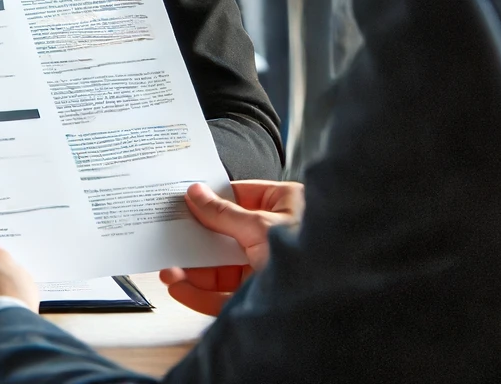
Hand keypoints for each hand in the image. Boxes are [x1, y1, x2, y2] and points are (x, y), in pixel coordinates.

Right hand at [159, 180, 304, 315]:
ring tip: (168, 270)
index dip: (211, 198)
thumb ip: (223, 213)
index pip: (241, 196)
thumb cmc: (311, 254)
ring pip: (222, 268)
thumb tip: (195, 194)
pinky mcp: (259, 298)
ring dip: (193, 270)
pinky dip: (200, 293)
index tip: (182, 199)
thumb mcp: (260, 226)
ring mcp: (267, 270)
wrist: (333, 305)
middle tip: (168, 235)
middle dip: (196, 239)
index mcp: (287, 207)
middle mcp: (277, 238)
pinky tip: (180, 287)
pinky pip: (223, 295)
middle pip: (227, 235)